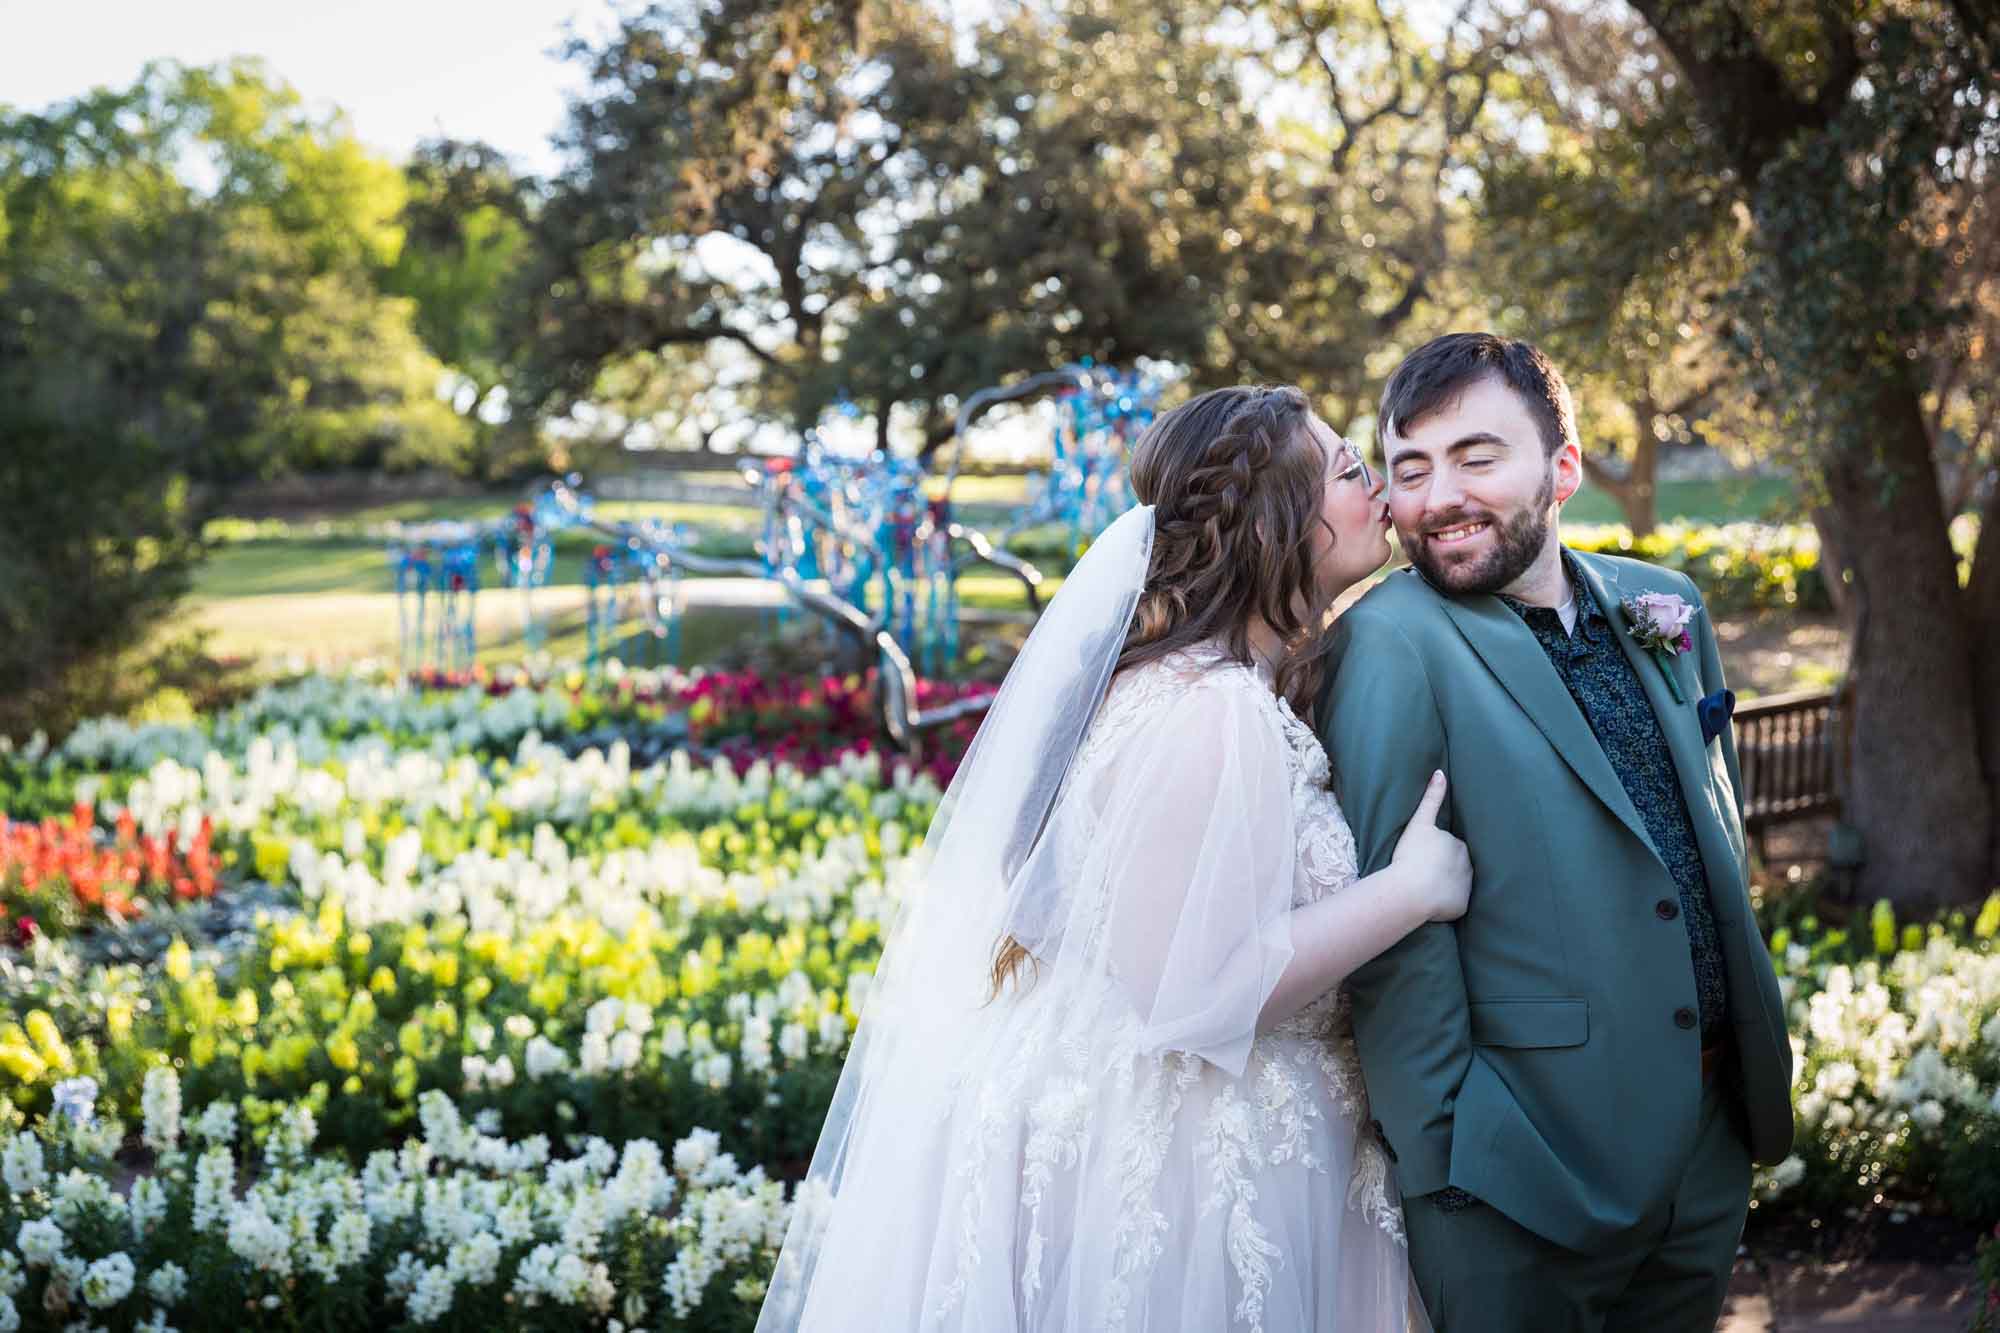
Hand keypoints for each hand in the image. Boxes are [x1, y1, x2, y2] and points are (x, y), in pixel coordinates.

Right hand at [1391, 770, 1470, 922]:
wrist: (1411, 890)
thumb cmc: (1412, 855)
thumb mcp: (1419, 823)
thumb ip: (1431, 798)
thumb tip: (1440, 772)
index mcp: (1460, 845)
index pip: (1452, 847)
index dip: (1439, 851)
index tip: (1425, 856)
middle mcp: (1469, 864)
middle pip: (1457, 864)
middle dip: (1446, 867)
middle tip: (1425, 871)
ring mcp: (1466, 886)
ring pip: (1458, 883)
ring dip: (1447, 884)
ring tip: (1427, 887)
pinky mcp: (1462, 905)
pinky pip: (1456, 902)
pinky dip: (1448, 902)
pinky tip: (1432, 902)